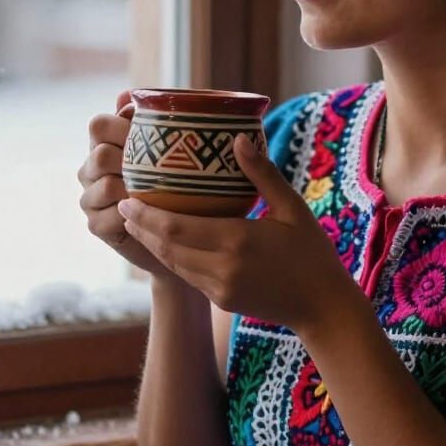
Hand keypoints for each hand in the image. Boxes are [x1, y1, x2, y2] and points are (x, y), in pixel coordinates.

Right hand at [77, 91, 175, 281]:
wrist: (179, 236)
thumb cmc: (177, 186)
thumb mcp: (170, 152)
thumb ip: (152, 122)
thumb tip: (126, 95)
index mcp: (103, 144)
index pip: (98, 124)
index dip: (122, 128)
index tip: (151, 139)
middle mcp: (90, 169)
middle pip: (101, 154)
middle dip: (132, 162)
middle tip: (162, 172)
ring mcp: (89, 198)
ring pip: (106, 184)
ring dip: (136, 191)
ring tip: (159, 196)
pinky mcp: (95, 225)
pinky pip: (112, 215)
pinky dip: (135, 216)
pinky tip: (151, 217)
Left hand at [115, 134, 351, 332]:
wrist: (322, 307)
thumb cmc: (312, 253)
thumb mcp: (293, 208)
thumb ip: (263, 174)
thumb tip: (239, 137)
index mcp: (238, 240)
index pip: (177, 227)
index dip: (147, 214)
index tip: (128, 197)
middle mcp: (223, 268)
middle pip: (167, 247)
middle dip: (141, 227)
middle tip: (123, 204)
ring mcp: (220, 289)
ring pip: (174, 264)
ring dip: (152, 243)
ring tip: (135, 221)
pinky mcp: (221, 301)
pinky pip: (188, 276)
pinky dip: (172, 257)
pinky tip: (165, 242)